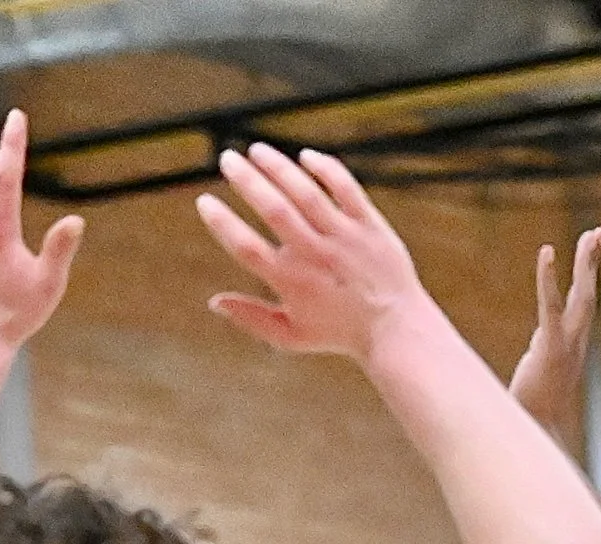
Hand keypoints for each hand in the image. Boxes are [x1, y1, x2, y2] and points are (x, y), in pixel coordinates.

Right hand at [197, 144, 422, 362]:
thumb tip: (213, 302)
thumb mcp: (291, 336)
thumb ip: (252, 318)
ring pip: (306, 193)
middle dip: (247, 181)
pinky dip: (325, 170)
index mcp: (293, 284)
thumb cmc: (337, 332)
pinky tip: (304, 157)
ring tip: (256, 150)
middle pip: (274, 210)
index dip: (223, 224)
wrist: (394, 329)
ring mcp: (345, 239)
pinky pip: (345, 189)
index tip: (205, 202)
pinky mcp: (370, 226)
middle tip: (226, 158)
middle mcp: (317, 257)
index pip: (248, 248)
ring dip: (278, 167)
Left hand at [508, 227, 600, 438]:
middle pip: (588, 294)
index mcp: (571, 347)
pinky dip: (548, 279)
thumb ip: (536, 361)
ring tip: (592, 234)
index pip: (580, 305)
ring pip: (582, 296)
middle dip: (593, 261)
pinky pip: (549, 307)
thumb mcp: (535, 379)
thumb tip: (531, 358)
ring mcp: (566, 346)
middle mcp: (575, 343)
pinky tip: (547, 252)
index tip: (589, 251)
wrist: (536, 438)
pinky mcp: (549, 349)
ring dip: (587, 263)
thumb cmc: (531, 415)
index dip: (585, 277)